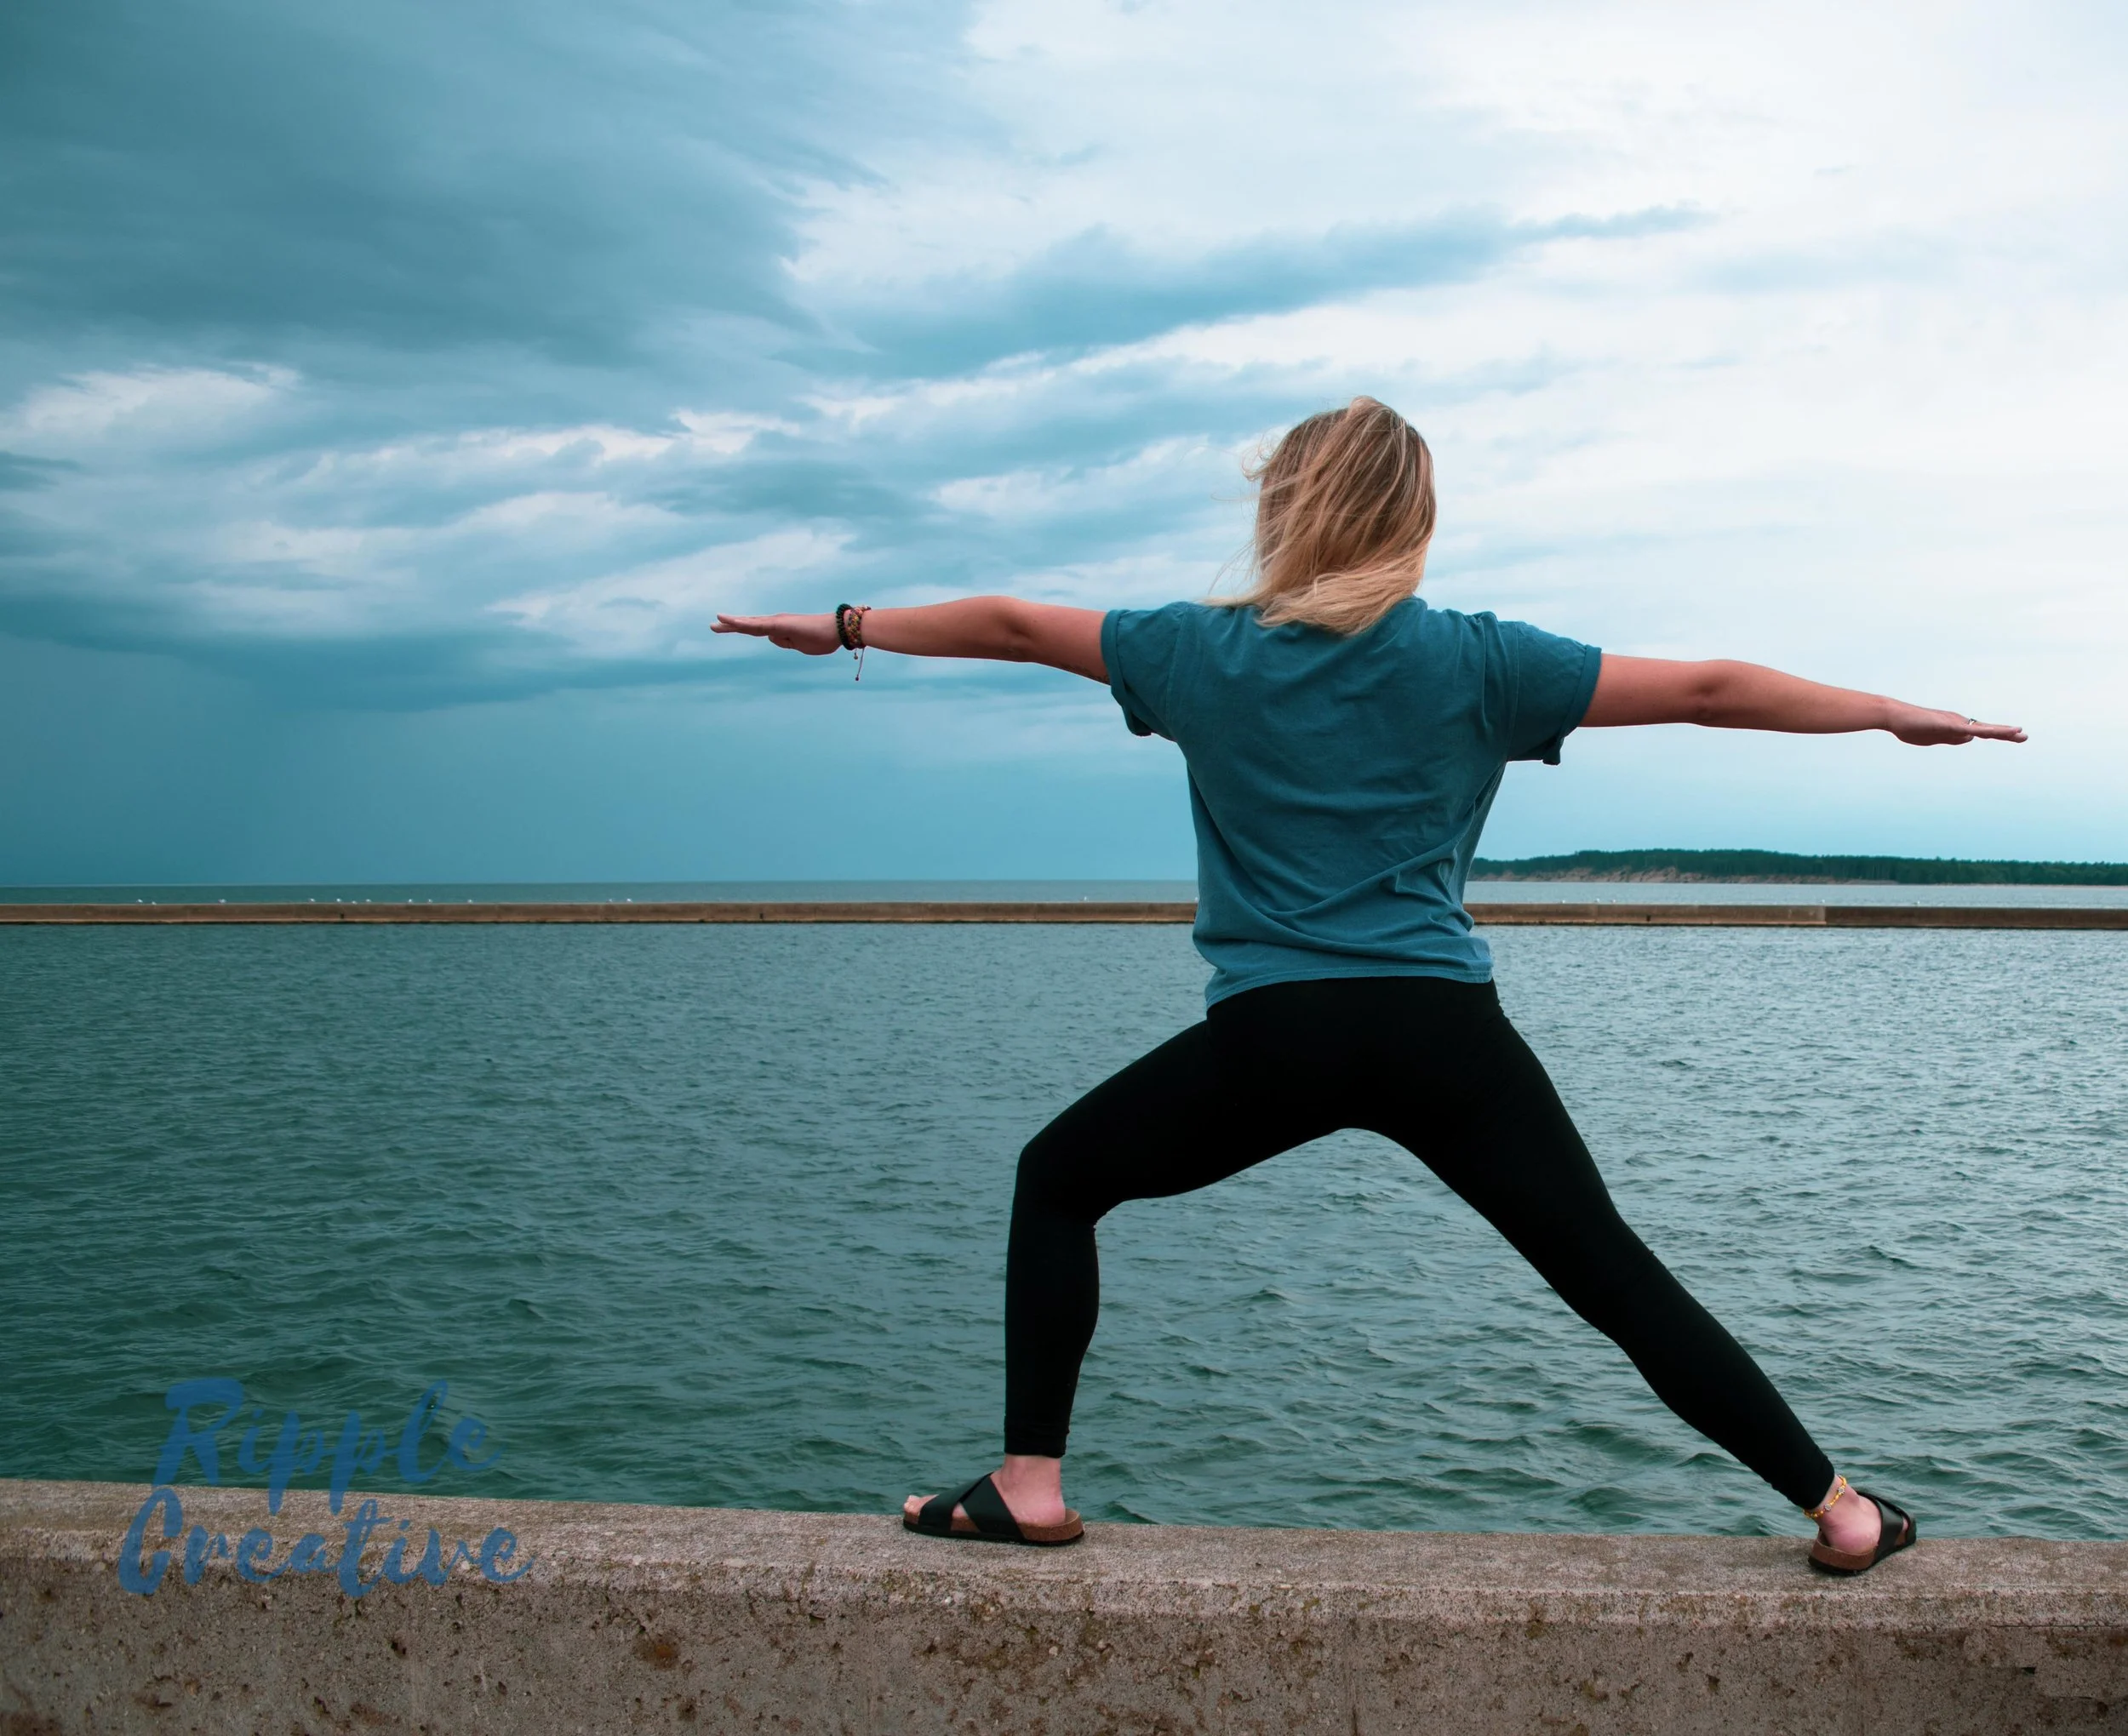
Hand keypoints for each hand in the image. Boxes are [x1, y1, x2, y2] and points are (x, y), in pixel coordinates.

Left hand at [712, 613, 840, 655]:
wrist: (837, 630)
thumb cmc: (821, 637)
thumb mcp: (798, 645)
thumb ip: (785, 641)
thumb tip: (771, 638)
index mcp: (779, 628)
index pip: (754, 629)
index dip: (738, 628)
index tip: (723, 627)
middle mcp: (775, 622)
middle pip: (748, 624)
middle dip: (729, 625)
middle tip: (712, 626)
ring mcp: (777, 622)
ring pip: (750, 623)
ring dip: (733, 623)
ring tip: (717, 620)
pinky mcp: (780, 624)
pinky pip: (758, 625)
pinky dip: (743, 623)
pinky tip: (732, 622)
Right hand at [1886, 704, 2026, 745]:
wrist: (1895, 716)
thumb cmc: (1909, 726)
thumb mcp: (1933, 738)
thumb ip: (1951, 739)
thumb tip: (1969, 739)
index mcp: (1954, 727)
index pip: (1980, 732)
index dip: (1997, 734)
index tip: (2012, 736)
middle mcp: (1959, 722)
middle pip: (1987, 730)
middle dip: (2006, 733)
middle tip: (2024, 736)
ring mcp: (1956, 723)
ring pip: (1984, 729)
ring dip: (2003, 732)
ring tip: (2020, 733)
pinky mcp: (1950, 725)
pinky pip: (1973, 730)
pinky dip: (1989, 731)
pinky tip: (2000, 732)